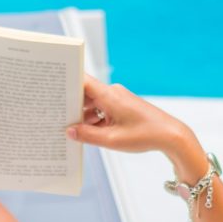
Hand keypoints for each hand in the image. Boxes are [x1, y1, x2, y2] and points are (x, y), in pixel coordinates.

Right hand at [66, 74, 200, 164]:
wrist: (170, 136)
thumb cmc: (144, 135)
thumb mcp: (112, 139)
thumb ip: (87, 135)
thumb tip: (69, 132)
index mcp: (109, 95)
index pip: (82, 81)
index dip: (66, 82)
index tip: (52, 86)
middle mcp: (112, 93)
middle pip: (84, 95)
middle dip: (72, 106)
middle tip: (56, 116)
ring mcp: (117, 99)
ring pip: (93, 104)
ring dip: (84, 117)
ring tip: (72, 130)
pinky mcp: (122, 107)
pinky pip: (102, 110)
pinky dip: (94, 120)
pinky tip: (88, 132)